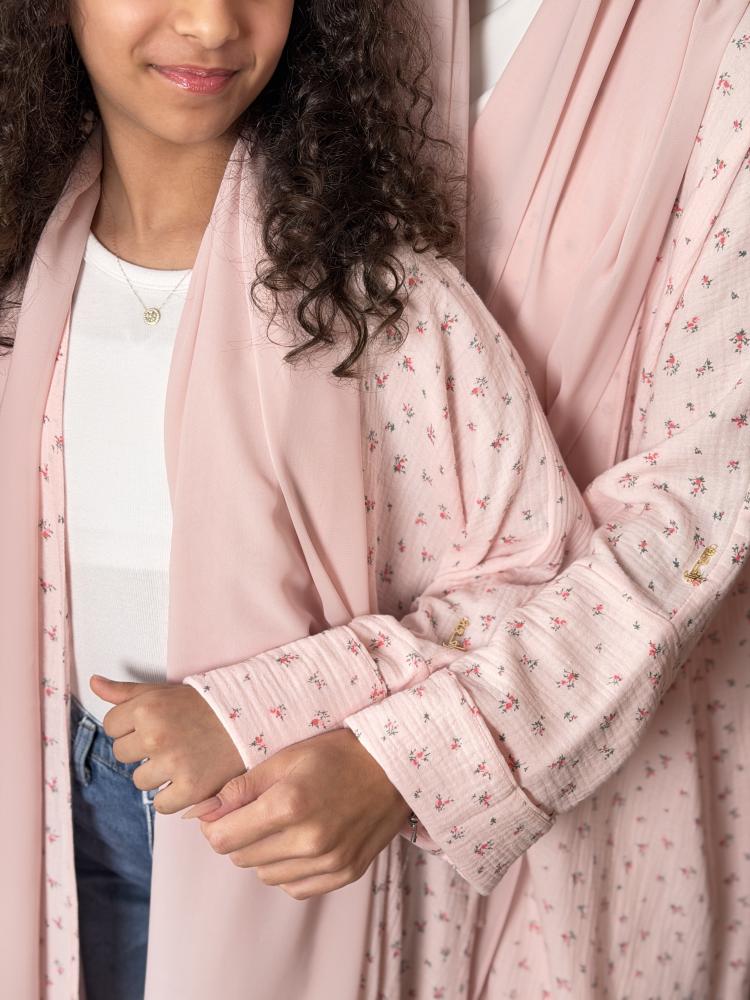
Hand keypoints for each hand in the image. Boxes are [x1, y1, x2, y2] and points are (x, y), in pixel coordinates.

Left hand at [90, 674, 246, 813]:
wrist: (249, 719)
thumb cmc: (203, 706)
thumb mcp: (164, 691)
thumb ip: (126, 692)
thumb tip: (94, 682)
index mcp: (147, 709)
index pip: (111, 727)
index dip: (130, 727)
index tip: (153, 724)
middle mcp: (156, 735)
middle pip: (121, 755)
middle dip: (141, 750)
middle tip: (170, 740)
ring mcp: (172, 764)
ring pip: (139, 781)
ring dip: (157, 774)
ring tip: (181, 757)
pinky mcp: (189, 788)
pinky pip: (161, 804)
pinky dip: (172, 796)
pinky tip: (188, 777)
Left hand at [183, 727, 412, 899]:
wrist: (395, 767)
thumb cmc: (340, 753)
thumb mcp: (287, 756)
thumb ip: (243, 786)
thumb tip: (204, 811)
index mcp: (289, 805)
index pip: (223, 838)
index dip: (214, 824)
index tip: (222, 811)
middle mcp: (308, 840)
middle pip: (240, 858)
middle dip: (238, 835)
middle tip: (255, 810)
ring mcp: (329, 861)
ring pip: (265, 875)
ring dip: (262, 853)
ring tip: (282, 823)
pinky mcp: (344, 873)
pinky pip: (294, 887)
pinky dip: (288, 869)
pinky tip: (300, 841)